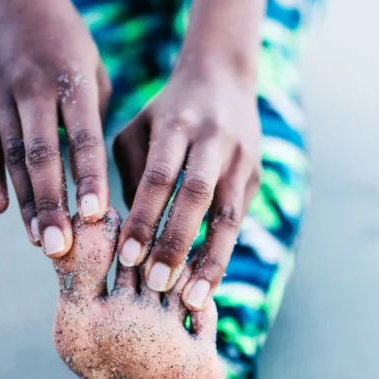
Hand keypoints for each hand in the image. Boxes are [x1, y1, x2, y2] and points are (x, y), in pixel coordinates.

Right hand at [0, 0, 110, 256]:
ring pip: (12, 157)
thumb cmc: (67, 41)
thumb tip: (98, 176)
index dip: (88, 178)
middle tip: (63, 248)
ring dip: (26, 202)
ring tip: (40, 240)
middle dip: (52, 204)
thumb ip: (95, 119)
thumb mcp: (94, 70)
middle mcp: (32, 87)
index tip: (94, 217)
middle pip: (42, 156)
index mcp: (71, 79)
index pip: (83, 136)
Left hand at [113, 60, 261, 309]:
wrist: (225, 79)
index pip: (160, 176)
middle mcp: (214, 142)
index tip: (127, 257)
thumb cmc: (166, 113)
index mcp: (178, 125)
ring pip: (227, 216)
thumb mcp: (138, 129)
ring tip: (193, 300)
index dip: (144, 217)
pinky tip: (206, 285)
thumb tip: (124, 228)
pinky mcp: (254, 178)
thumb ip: (130, 174)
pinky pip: (237, 223)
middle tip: (157, 285)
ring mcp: (241, 161)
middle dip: (177, 243)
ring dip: (210, 260)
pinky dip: (221, 254)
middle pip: (197, 197)